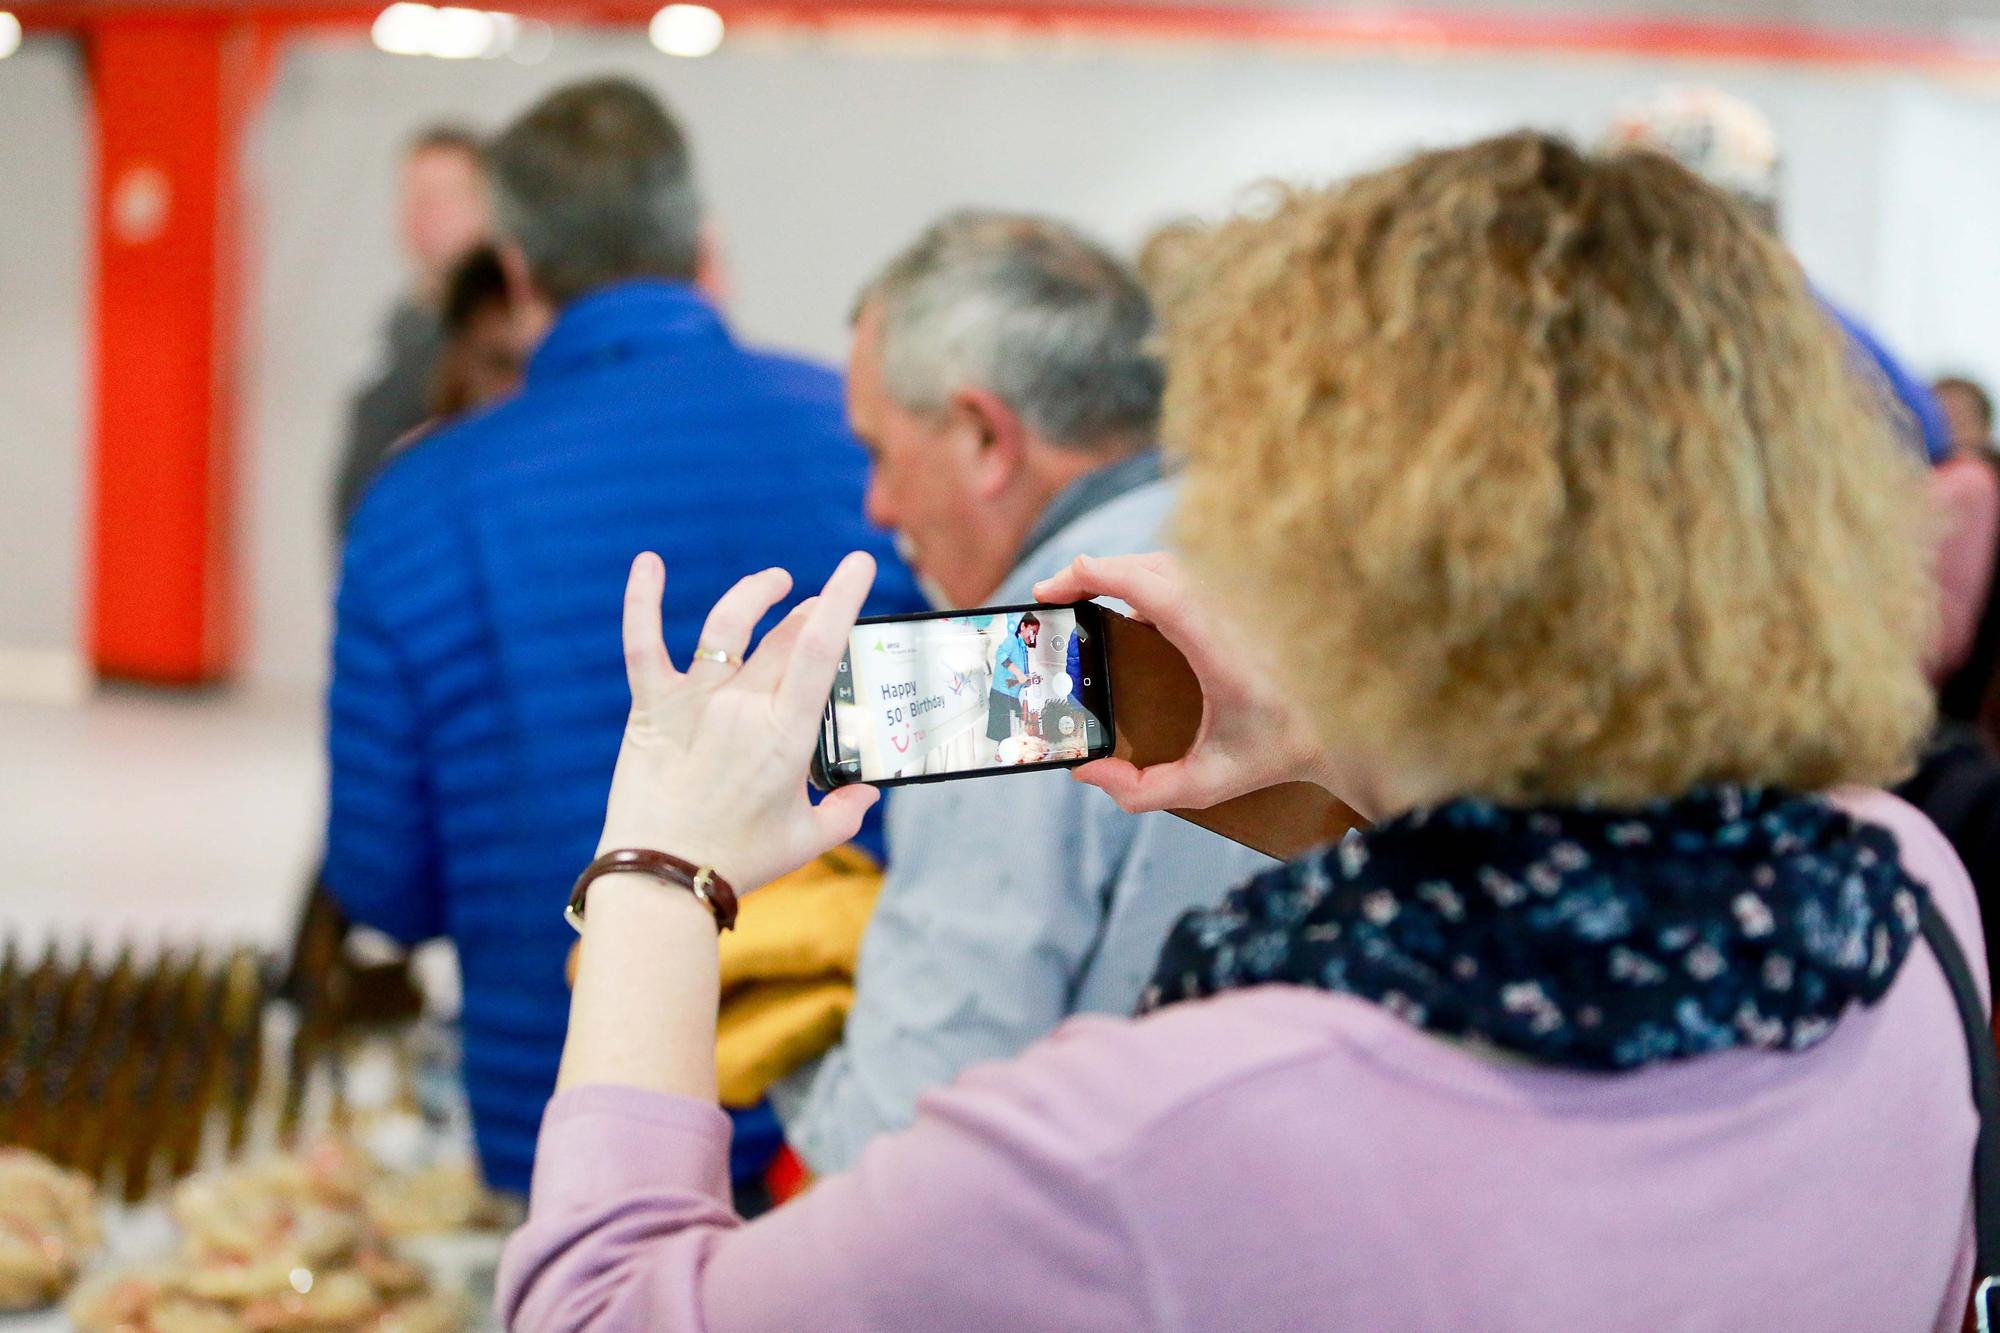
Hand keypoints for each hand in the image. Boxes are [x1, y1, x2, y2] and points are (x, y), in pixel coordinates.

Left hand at [597, 551, 880, 894]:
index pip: (821, 649)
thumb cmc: (738, 861)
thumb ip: (846, 813)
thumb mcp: (807, 840)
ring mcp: (695, 701)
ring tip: (774, 581)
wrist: (663, 877)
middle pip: (784, 636)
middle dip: (810, 612)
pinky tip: (646, 563)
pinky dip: (642, 600)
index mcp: (787, 733)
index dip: (841, 598)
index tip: (855, 564)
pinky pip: (643, 643)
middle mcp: (743, 705)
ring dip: (756, 593)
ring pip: (728, 625)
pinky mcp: (652, 707)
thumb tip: (867, 794)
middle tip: (819, 607)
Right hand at [1034, 552, 1359, 814]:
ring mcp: (1240, 597)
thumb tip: (1087, 770)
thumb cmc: (1276, 753)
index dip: (1099, 574)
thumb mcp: (1207, 784)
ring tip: (1083, 595)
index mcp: (1218, 646)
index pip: (1153, 586)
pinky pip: (1188, 572)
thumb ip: (1142, 791)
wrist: (1344, 728)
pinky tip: (1129, 604)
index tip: (1058, 586)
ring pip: (1168, 562)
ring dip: (1122, 571)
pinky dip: (1150, 577)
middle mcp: (1230, 610)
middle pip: (1149, 565)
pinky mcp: (1245, 595)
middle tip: (1054, 595)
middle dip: (1094, 571)